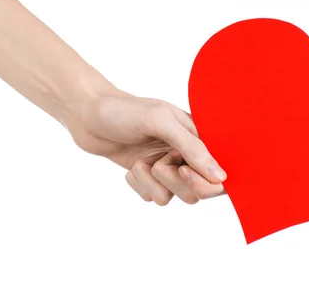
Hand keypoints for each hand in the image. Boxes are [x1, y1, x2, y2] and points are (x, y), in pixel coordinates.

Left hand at [60, 89, 226, 204]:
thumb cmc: (124, 111)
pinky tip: (131, 167)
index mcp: (197, 136)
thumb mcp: (160, 121)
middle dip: (175, 181)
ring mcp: (167, 167)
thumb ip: (191, 148)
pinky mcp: (149, 178)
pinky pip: (154, 197)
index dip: (208, 180)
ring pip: (175, 197)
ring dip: (153, 182)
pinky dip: (140, 186)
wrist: (87, 115)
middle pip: (199, 190)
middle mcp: (186, 154)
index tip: (183, 169)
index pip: (221, 170)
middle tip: (159, 165)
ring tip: (140, 162)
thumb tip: (220, 176)